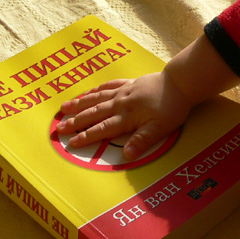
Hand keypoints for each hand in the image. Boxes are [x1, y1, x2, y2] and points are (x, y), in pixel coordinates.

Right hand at [56, 71, 192, 159]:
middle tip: (59, 128)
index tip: (71, 143)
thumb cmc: (172, 107)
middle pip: (94, 113)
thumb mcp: (160, 128)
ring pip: (96, 98)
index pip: (102, 128)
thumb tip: (126, 155)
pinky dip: (95, 89)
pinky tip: (87, 92)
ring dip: (79, 104)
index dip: (86, 136)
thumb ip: (142, 141)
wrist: (180, 83)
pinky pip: (107, 85)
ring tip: (63, 108)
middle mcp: (121, 103)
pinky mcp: (129, 83)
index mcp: (127, 116)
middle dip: (76, 121)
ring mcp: (123, 91)